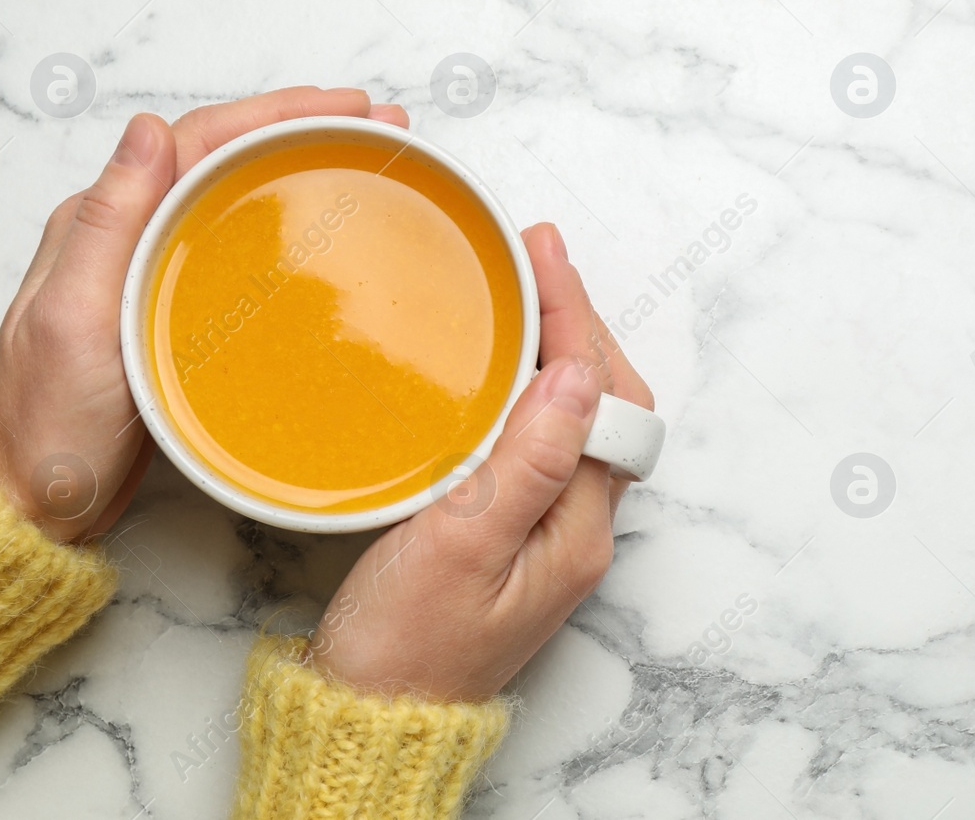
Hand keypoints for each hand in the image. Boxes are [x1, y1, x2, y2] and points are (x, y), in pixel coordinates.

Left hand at [0, 87, 409, 542]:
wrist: (31, 502)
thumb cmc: (45, 425)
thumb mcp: (73, 320)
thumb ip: (108, 223)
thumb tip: (148, 128)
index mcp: (102, 222)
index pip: (200, 139)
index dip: (278, 112)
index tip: (348, 106)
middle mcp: (129, 234)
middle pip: (226, 155)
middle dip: (305, 129)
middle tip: (382, 125)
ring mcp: (153, 271)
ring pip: (236, 195)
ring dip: (302, 167)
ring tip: (371, 160)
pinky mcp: (176, 311)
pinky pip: (239, 247)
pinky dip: (288, 225)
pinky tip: (326, 236)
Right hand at [309, 223, 653, 701]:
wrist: (370, 718)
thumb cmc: (405, 647)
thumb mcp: (460, 549)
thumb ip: (526, 462)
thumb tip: (574, 373)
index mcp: (579, 527)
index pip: (600, 394)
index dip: (575, 316)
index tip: (542, 255)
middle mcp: (578, 524)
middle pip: (604, 398)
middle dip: (577, 321)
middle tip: (533, 257)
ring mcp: (550, 528)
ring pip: (575, 414)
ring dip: (556, 348)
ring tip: (520, 289)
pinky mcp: (514, 531)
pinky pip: (541, 437)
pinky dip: (525, 386)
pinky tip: (495, 365)